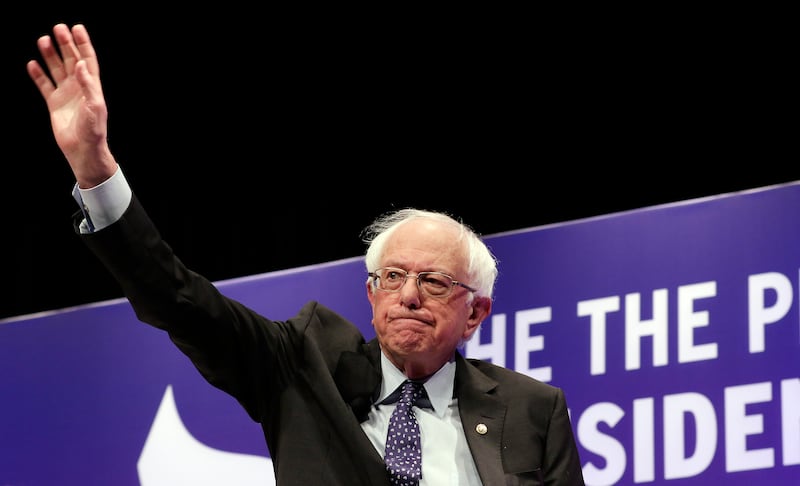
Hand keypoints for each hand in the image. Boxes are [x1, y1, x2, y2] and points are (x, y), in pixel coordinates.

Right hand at [27, 24, 116, 187]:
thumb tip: (82, 64)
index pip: (87, 60)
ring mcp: (66, 94)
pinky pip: (44, 85)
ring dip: (50, 55)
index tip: (77, 28)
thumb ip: (88, 84)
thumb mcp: (95, 106)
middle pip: (71, 60)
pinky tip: (32, 64)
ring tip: (43, 40)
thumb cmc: (93, 129)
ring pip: (57, 69)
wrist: (82, 149)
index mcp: (91, 86)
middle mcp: (79, 87)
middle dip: (65, 44)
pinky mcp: (54, 103)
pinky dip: (38, 75)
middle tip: (58, 28)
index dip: (83, 44)